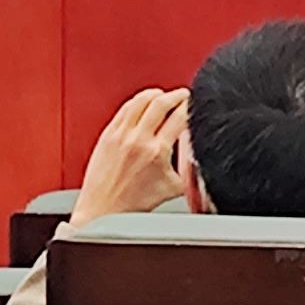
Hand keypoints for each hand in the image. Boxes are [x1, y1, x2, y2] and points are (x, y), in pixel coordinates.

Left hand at [72, 88, 189, 223]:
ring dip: (156, 94)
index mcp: (157, 152)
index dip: (191, 106)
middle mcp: (138, 140)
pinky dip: (137, 102)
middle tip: (184, 95)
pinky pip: (125, 108)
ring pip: (141, 100)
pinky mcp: (107, 135)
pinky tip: (143, 103)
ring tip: (164, 96)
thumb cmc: (133, 204)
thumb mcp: (173, 188)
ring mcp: (120, 135)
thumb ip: (190, 170)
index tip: (196, 104)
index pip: (180, 117)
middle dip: (177, 95)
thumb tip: (202, 157)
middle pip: (162, 102)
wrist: (103, 211)